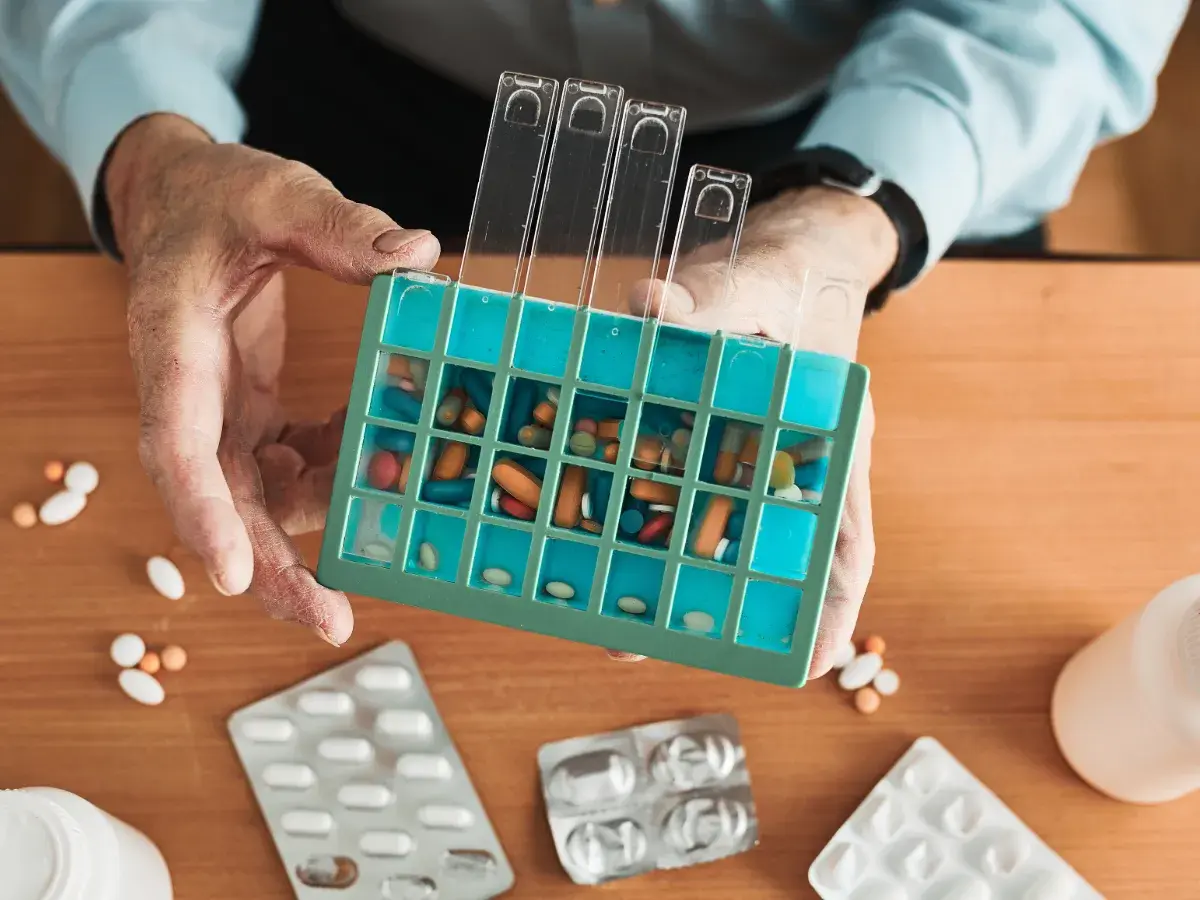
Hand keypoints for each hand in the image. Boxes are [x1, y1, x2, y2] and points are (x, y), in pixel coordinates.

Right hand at [106, 114, 440, 644]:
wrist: (182, 202)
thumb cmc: (218, 196)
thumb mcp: (276, 194)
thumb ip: (337, 226)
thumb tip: (418, 258)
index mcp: (175, 345)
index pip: (178, 442)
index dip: (202, 513)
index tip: (230, 575)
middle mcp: (188, 396)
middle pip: (217, 501)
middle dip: (266, 568)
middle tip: (332, 620)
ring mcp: (217, 414)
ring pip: (253, 499)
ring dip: (313, 527)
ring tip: (381, 537)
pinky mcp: (247, 415)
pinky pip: (284, 467)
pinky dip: (329, 476)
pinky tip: (374, 466)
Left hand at [614, 186, 896, 674]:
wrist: (780, 257)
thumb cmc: (787, 276)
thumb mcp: (757, 284)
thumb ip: (710, 300)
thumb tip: (647, 305)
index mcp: (833, 437)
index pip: (847, 538)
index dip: (834, 607)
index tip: (811, 664)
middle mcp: (794, 462)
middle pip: (772, 554)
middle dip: (729, 611)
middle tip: (655, 648)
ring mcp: (750, 458)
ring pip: (719, 531)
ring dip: (675, 575)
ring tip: (613, 619)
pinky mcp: (709, 444)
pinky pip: (681, 490)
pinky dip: (648, 516)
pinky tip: (599, 535)